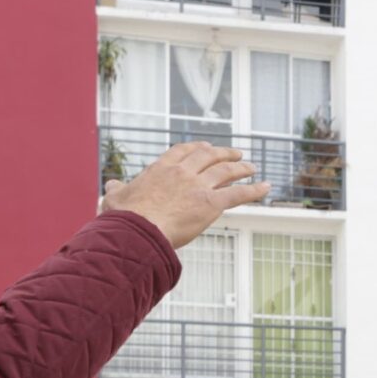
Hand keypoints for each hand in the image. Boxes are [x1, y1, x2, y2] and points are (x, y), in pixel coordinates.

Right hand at [103, 140, 269, 246]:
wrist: (139, 230)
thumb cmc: (126, 217)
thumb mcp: (115, 198)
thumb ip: (116, 189)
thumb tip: (110, 185)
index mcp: (161, 168)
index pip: (183, 151)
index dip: (198, 148)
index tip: (206, 147)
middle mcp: (182, 172)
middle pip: (208, 156)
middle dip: (224, 153)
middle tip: (235, 154)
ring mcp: (198, 186)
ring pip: (226, 171)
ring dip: (241, 168)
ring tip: (251, 167)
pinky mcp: (211, 204)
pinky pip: (238, 194)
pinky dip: (254, 190)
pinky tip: (266, 187)